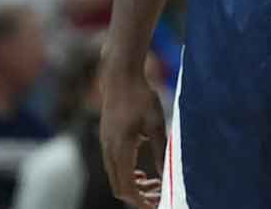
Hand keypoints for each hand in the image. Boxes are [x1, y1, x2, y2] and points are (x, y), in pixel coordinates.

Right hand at [100, 64, 167, 208]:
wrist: (120, 75)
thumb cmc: (141, 97)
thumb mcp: (156, 125)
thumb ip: (161, 152)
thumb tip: (166, 177)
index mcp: (121, 148)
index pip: (127, 187)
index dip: (141, 201)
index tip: (157, 204)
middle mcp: (109, 149)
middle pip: (119, 186)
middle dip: (139, 196)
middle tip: (159, 195)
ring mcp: (105, 143)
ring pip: (115, 177)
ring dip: (133, 185)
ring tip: (154, 184)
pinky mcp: (106, 138)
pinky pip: (113, 165)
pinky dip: (127, 174)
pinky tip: (143, 171)